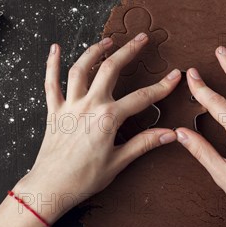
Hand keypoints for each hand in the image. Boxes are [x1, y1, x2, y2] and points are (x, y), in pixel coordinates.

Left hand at [15, 33, 181, 222]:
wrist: (51, 187)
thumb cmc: (84, 179)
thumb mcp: (119, 162)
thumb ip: (144, 143)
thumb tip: (170, 134)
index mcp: (108, 119)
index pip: (142, 98)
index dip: (162, 86)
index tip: (175, 75)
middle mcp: (89, 106)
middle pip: (111, 69)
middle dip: (129, 51)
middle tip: (142, 39)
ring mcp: (70, 106)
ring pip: (81, 69)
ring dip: (95, 51)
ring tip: (108, 41)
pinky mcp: (53, 110)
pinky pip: (51, 83)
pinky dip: (52, 64)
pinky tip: (55, 48)